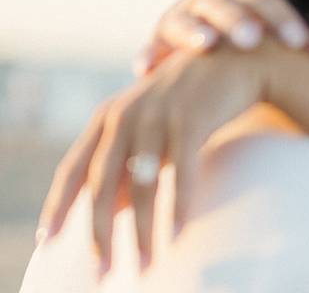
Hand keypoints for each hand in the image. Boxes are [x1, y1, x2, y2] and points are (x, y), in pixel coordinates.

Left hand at [37, 44, 282, 275]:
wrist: (240, 59)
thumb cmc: (194, 97)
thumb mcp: (152, 125)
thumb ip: (127, 161)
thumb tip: (108, 212)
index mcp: (110, 115)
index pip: (73, 167)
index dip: (58, 205)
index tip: (46, 242)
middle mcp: (128, 113)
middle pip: (102, 184)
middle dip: (100, 232)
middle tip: (103, 270)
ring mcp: (160, 114)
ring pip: (142, 185)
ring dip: (143, 230)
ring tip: (147, 264)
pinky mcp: (194, 117)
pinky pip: (183, 173)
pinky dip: (178, 206)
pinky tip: (177, 233)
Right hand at [133, 0, 308, 75]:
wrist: (203, 39)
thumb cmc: (248, 42)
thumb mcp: (269, 37)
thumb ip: (296, 45)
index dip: (282, 18)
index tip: (298, 42)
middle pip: (225, 5)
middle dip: (238, 20)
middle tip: (252, 40)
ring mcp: (180, 15)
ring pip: (186, 19)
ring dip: (195, 31)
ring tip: (207, 46)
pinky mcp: (157, 40)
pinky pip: (151, 47)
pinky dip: (149, 55)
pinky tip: (146, 70)